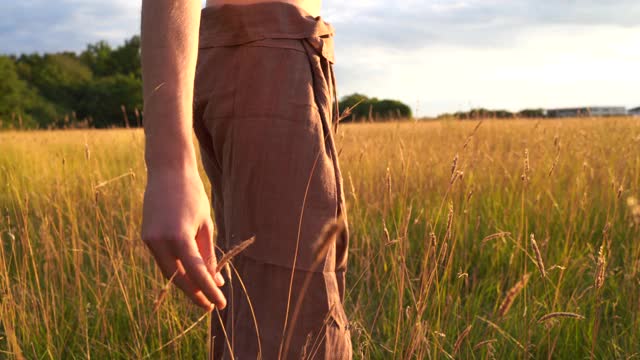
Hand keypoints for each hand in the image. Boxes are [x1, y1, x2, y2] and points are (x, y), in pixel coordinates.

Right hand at [141, 166, 225, 309]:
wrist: (167, 171)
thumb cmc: (193, 195)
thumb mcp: (206, 224)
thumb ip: (209, 254)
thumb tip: (217, 280)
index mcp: (178, 236)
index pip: (196, 272)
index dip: (208, 291)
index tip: (220, 304)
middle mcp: (160, 241)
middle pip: (177, 278)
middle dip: (194, 293)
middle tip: (210, 304)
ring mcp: (149, 239)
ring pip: (168, 271)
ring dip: (185, 282)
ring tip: (203, 291)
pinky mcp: (146, 236)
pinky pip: (163, 260)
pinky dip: (176, 269)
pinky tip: (189, 274)